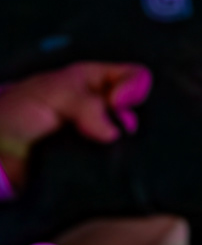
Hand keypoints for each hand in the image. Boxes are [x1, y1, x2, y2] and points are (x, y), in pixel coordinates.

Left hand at [0, 63, 150, 193]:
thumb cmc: (20, 110)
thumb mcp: (55, 94)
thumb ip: (88, 106)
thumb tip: (115, 133)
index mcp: (96, 82)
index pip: (135, 77)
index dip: (134, 88)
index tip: (117, 103)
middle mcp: (103, 108)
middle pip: (137, 110)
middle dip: (126, 121)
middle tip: (106, 132)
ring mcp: (99, 138)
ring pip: (129, 139)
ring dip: (119, 146)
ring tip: (99, 150)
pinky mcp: (92, 164)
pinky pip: (114, 164)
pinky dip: (111, 166)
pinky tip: (101, 166)